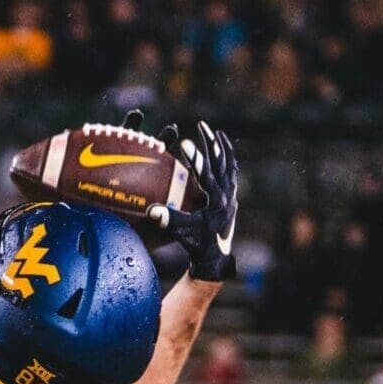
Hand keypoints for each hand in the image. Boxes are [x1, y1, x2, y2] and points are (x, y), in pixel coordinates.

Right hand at [148, 120, 238, 281]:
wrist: (216, 257)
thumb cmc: (196, 245)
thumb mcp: (182, 233)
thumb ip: (168, 221)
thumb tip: (151, 211)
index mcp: (216, 202)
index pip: (206, 175)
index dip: (195, 158)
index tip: (184, 142)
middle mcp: (227, 195)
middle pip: (221, 163)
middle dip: (211, 143)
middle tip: (201, 125)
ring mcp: (231, 195)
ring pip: (229, 165)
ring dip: (222, 147)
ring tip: (214, 132)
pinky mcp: (231, 196)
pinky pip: (231, 171)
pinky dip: (227, 158)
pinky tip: (222, 149)